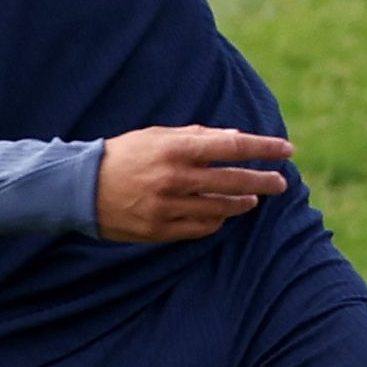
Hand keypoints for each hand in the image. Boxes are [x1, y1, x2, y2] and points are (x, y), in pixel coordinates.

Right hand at [94, 126, 293, 242]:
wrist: (79, 187)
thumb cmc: (124, 155)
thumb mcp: (158, 137)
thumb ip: (198, 136)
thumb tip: (237, 137)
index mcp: (175, 149)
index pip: (232, 147)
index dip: (263, 148)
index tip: (287, 150)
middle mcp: (174, 179)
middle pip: (234, 181)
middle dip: (264, 181)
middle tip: (281, 182)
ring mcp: (167, 207)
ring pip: (221, 209)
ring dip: (242, 203)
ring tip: (253, 198)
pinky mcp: (160, 230)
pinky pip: (201, 228)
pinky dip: (217, 221)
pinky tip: (223, 215)